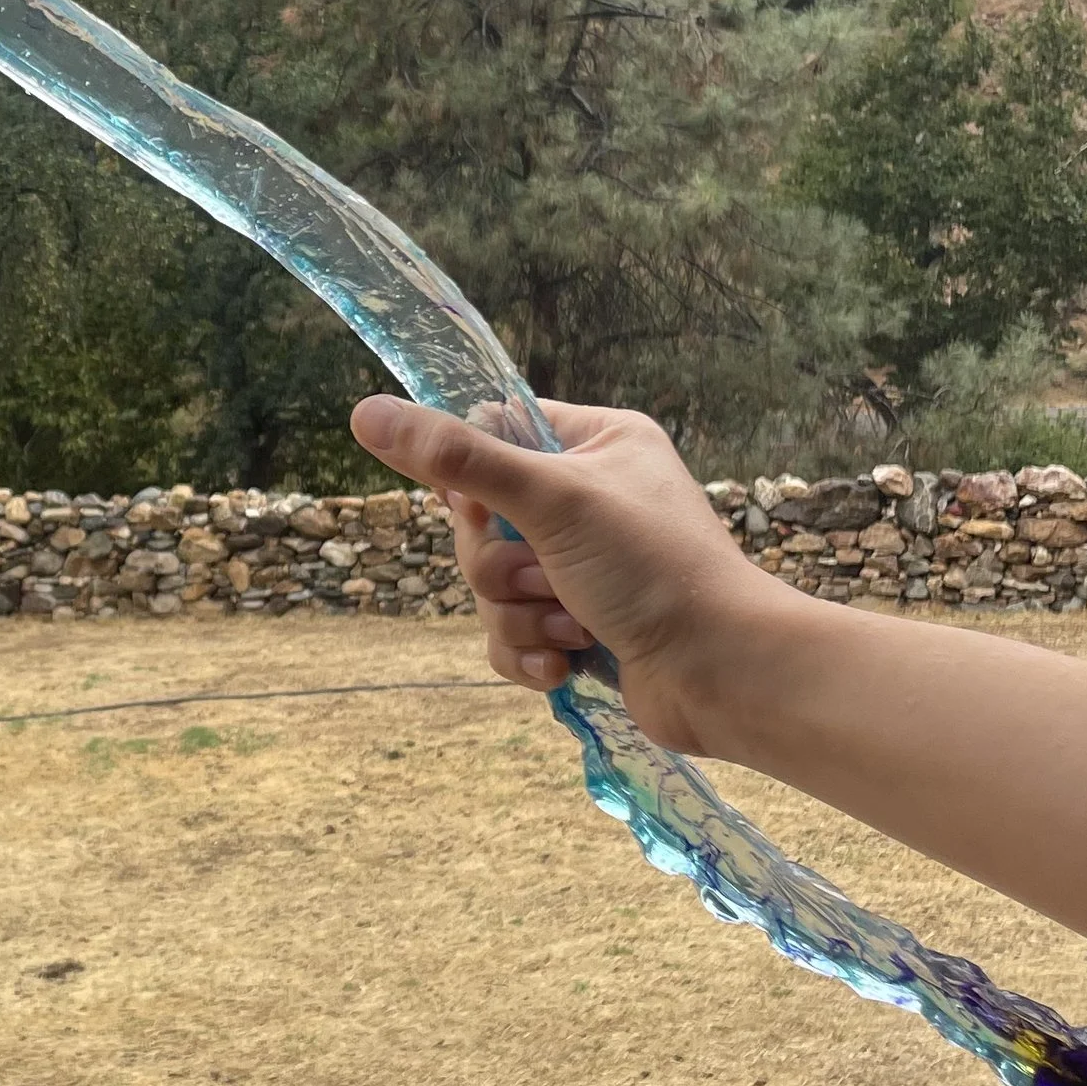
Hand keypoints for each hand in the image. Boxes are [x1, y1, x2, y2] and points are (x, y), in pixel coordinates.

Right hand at [349, 393, 782, 757]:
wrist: (723, 674)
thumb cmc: (651, 569)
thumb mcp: (550, 499)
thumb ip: (458, 458)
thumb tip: (363, 411)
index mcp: (599, 443)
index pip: (498, 432)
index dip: (473, 477)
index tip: (482, 507)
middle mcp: (592, 498)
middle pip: (484, 521)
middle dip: (503, 566)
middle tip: (545, 577)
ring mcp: (588, 567)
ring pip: (494, 585)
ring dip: (521, 614)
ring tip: (572, 627)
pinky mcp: (582, 626)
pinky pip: (514, 633)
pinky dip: (531, 651)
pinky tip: (563, 665)